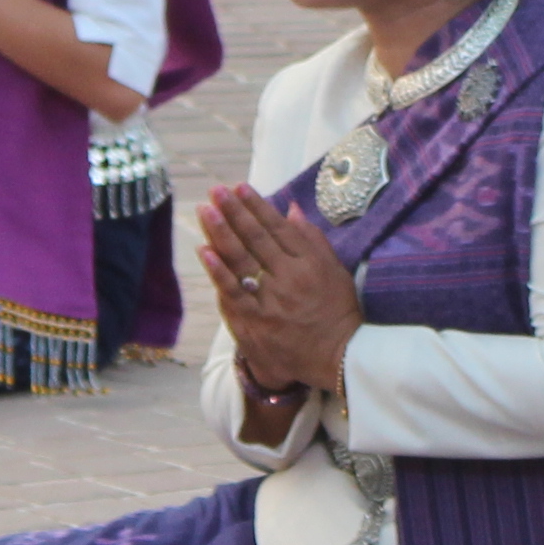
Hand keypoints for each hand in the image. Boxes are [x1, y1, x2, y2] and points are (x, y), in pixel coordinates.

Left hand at [198, 183, 361, 393]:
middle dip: (234, 212)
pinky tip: (205, 251)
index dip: (256, 206)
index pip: (277, 228)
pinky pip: (234, 293)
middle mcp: (290, 278)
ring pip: (242, 261)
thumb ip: (311, 238)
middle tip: (216, 191)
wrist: (339, 357)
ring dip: (221, 233)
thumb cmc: (337, 311)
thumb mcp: (334, 270)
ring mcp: (271, 300)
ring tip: (206, 210)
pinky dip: (219, 271)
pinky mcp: (257, 322)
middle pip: (256, 239)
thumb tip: (290, 208)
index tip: (239, 187)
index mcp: (309, 263)